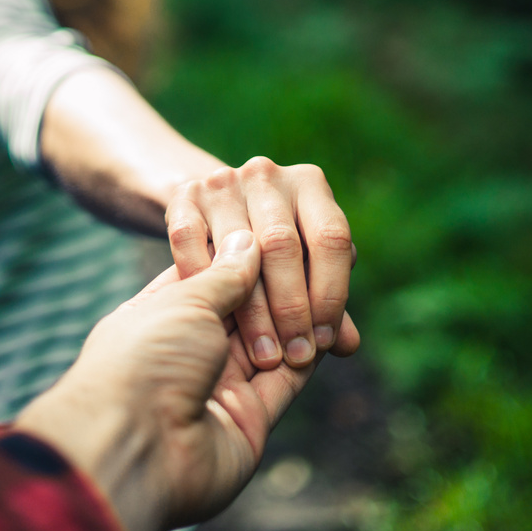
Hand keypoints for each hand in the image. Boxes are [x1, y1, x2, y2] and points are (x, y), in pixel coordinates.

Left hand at [16, 231, 315, 530]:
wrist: (135, 447)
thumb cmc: (144, 360)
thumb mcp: (184, 301)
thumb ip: (225, 274)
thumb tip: (248, 240)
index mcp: (160, 314)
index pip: (212, 275)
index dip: (248, 256)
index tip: (284, 232)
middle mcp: (189, 350)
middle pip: (245, 309)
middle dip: (281, 286)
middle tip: (322, 257)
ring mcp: (217, 385)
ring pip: (271, 342)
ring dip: (300, 320)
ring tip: (336, 285)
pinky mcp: (247, 419)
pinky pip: (286, 381)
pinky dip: (308, 357)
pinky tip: (333, 330)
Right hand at [166, 158, 359, 370]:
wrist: (212, 208)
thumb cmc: (271, 245)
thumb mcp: (304, 262)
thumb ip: (324, 298)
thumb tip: (347, 344)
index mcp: (310, 183)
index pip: (332, 238)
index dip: (332, 293)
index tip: (323, 342)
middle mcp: (268, 175)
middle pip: (284, 245)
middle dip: (291, 309)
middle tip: (293, 355)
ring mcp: (223, 181)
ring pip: (240, 247)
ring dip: (252, 311)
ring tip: (262, 354)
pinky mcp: (184, 195)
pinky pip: (190, 241)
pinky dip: (204, 282)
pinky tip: (215, 319)